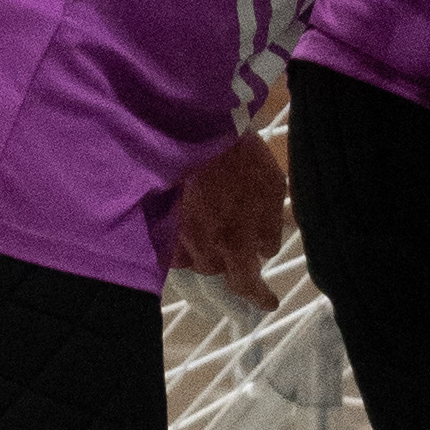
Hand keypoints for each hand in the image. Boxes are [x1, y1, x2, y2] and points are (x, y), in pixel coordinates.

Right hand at [166, 132, 286, 293]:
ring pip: (192, 259)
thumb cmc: (240, 153)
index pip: (245, 284)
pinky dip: (181, 241)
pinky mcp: (156, 222)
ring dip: (205, 250)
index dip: (257, 297)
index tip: (268, 304)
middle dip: (228, 262)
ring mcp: (176, 234)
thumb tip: (266, 251)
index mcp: (234, 240)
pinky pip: (170, 245)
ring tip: (212, 226)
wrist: (194, 125)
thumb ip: (271, 225)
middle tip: (236, 247)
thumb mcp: (273, 186)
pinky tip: (188, 222)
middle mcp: (202, 245)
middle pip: (215, 271)